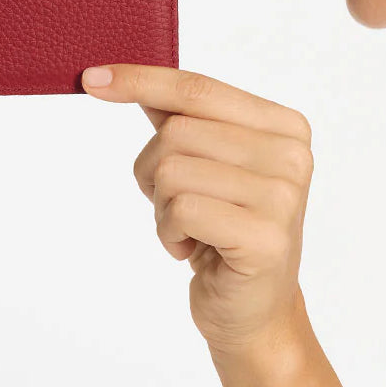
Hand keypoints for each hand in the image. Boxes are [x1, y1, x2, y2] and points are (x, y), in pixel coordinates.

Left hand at [81, 64, 313, 358]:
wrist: (253, 310)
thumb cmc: (225, 232)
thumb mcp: (207, 164)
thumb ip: (179, 116)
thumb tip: (118, 75)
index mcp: (284, 126)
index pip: (199, 89)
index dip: (142, 80)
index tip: (93, 79)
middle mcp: (292, 156)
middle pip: (177, 132)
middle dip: (153, 171)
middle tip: (176, 207)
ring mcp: (283, 197)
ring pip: (173, 170)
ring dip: (161, 208)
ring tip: (189, 230)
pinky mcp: (265, 237)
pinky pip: (181, 210)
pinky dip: (169, 233)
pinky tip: (192, 250)